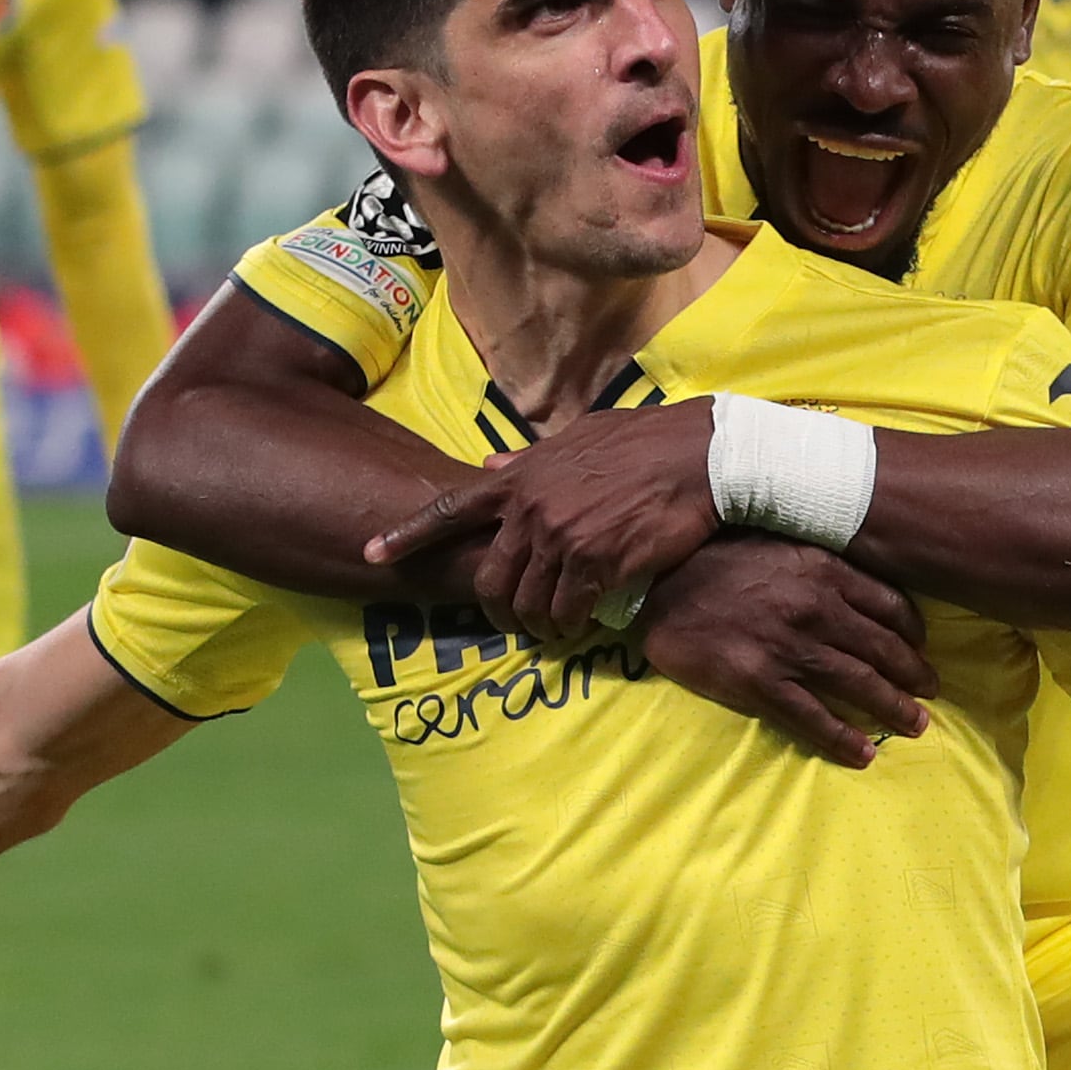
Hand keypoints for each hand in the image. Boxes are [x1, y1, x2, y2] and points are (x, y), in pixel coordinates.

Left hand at [365, 401, 722, 646]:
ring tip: (553, 630)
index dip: (406, 535)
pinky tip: (579, 627)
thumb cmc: (643, 442)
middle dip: (496, 609)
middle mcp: (531, 510)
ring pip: (527, 602)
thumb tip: (490, 465)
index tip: (371, 554)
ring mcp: (561, 538)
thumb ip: (528, 460)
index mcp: (520, 478)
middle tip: (514, 622)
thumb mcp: (576, 439)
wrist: (699, 456)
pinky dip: (568, 626)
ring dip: (537, 625)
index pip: (449, 509)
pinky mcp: (596, 563)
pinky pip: (566, 611)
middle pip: (489, 577)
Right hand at [633, 536, 937, 769]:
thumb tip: (853, 581)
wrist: (654, 586)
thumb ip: (816, 562)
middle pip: (882, 649)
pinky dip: (842, 739)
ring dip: (892, 709)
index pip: (889, 604)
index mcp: (823, 570)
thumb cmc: (710, 558)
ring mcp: (788, 648)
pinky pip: (812, 718)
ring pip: (858, 685)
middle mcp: (815, 608)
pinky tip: (863, 754)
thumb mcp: (773, 543)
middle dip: (913, 675)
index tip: (921, 646)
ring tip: (914, 726)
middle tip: (931, 693)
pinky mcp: (759, 682)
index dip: (912, 631)